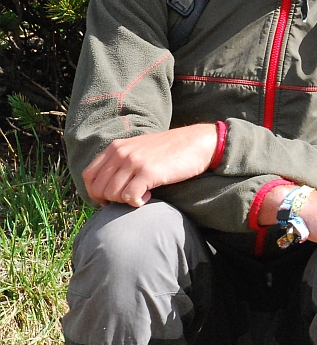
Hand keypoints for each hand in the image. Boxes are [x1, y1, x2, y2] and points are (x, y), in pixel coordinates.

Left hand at [82, 124, 218, 205]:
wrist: (198, 142)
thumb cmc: (170, 149)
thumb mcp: (139, 148)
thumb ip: (121, 160)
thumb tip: (107, 185)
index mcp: (116, 147)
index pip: (89, 175)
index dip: (94, 192)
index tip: (108, 199)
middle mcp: (122, 153)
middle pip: (99, 188)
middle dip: (110, 200)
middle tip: (127, 201)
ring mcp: (134, 162)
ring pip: (113, 194)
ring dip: (125, 201)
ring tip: (141, 196)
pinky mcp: (149, 172)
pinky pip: (130, 197)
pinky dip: (137, 203)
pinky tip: (149, 197)